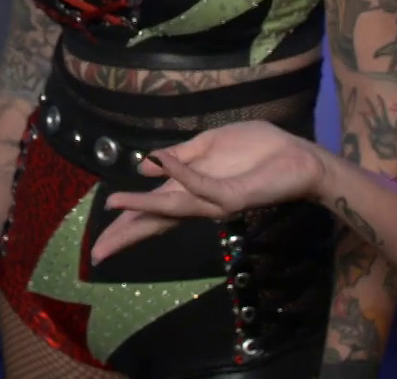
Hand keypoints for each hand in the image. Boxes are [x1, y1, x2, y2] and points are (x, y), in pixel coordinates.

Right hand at [89, 120, 331, 264]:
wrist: (298, 157)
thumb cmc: (257, 149)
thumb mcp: (210, 144)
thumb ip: (180, 156)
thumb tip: (143, 167)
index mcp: (191, 190)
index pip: (153, 212)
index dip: (126, 225)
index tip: (99, 245)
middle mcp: (199, 202)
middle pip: (156, 223)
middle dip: (127, 235)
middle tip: (98, 252)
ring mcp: (215, 202)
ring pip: (173, 208)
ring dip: (143, 206)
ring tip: (114, 204)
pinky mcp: (233, 196)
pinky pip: (201, 186)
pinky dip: (179, 173)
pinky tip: (158, 162)